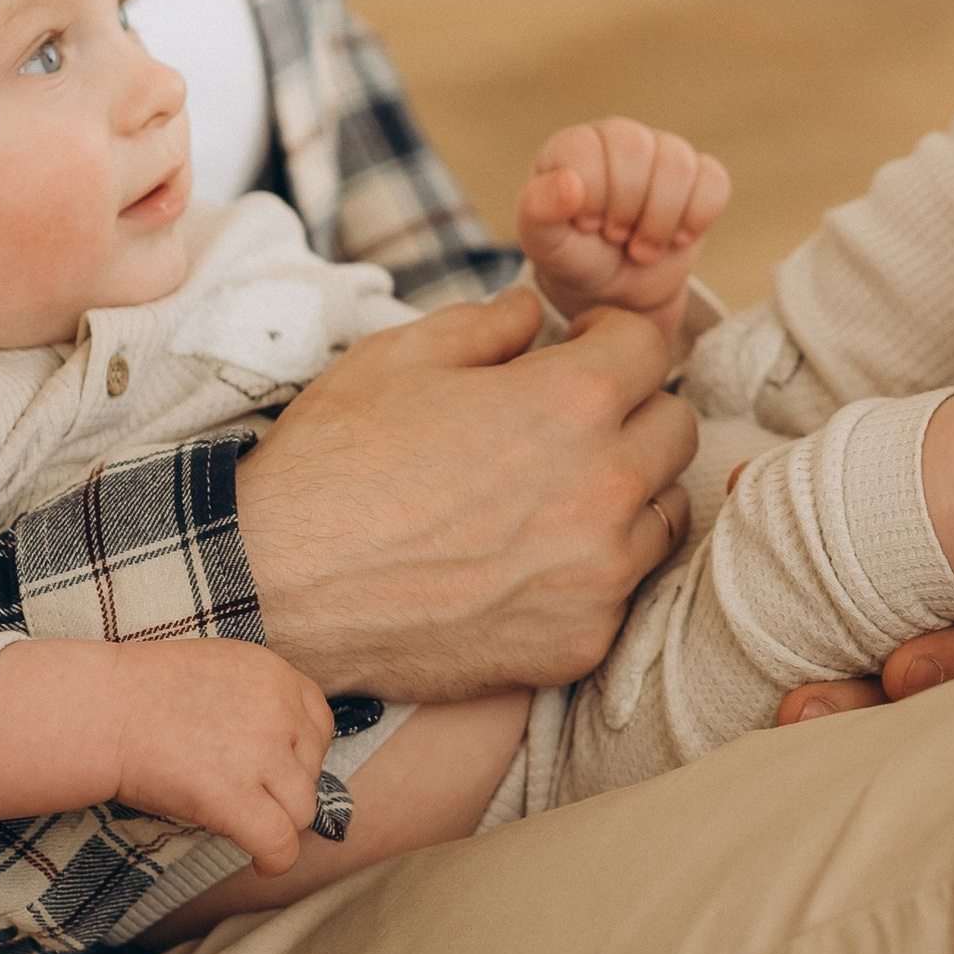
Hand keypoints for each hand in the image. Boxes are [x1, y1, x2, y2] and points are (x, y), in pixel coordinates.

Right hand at [114, 639, 340, 874]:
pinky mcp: (233, 796)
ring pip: (301, 809)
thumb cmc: (142, 694)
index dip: (300, 754)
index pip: (319, 724)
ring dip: (277, 822)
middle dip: (284, 787)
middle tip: (246, 795)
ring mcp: (259, 753)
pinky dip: (275, 860)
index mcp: (275, 674)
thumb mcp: (219, 670)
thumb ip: (258, 698)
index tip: (275, 771)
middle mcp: (278, 709)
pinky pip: (279, 842)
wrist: (100, 711)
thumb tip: (282, 744)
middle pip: (311, 769)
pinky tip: (260, 864)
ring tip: (245, 824)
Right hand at [232, 283, 695, 702]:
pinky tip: (535, 561)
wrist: (278, 586)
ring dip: (628, 490)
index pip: (649, 344)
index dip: (610, 335)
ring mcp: (598, 573)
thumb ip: (486, 324)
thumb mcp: (399, 356)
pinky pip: (624, 590)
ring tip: (560, 492)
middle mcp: (604, 485)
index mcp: (571, 401)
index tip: (581, 346)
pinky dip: (595, 570)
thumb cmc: (332, 463)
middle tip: (573, 420)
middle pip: (675, 425)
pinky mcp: (580, 640)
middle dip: (632, 408)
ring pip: (665, 510)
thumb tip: (533, 312)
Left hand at [520, 116, 731, 326]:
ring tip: (642, 248)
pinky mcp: (699, 176)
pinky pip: (713, 181)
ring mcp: (662, 153)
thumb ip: (540, 210)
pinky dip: (696, 218)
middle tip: (617, 237)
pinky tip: (675, 239)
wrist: (616, 290)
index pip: (588, 148)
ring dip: (661, 220)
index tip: (588, 226)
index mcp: (574, 146)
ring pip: (678, 164)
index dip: (593, 194)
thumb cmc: (573, 258)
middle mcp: (619, 138)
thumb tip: (569, 183)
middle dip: (628, 207)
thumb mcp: (543, 243)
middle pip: (636, 149)